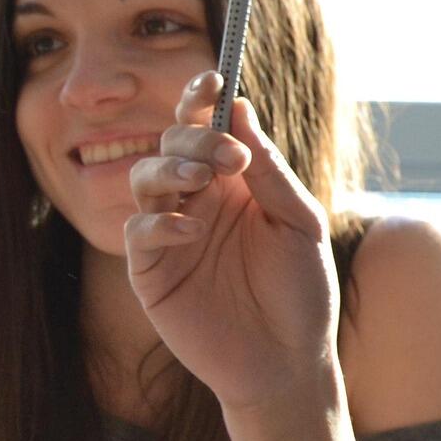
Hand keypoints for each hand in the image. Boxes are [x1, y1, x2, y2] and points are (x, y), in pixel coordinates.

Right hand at [126, 71, 340, 413]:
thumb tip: (239, 109)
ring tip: (201, 182)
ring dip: (169, 169)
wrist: (289, 361)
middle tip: (228, 157)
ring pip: (143, 177)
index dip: (202, 98)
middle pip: (172, 143)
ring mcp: (171, 234)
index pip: (208, 127)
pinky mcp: (151, 273)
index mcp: (236, 182)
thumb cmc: (302, 291)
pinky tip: (189, 227)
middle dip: (194, 139)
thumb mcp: (300, 223)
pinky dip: (158, 222)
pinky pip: (137, 233)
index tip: (212, 78)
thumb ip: (269, 170)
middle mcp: (199, 200)